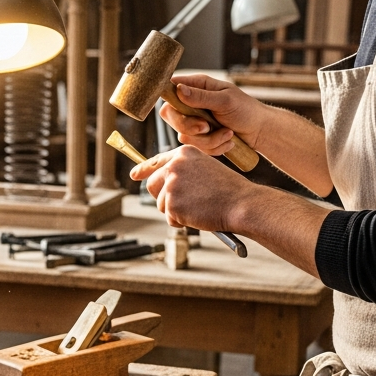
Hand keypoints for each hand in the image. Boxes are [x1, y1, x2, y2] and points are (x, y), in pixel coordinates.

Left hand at [130, 145, 249, 231]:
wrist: (241, 204)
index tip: (134, 175)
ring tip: (198, 209)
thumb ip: (185, 172)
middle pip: (153, 184)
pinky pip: (170, 218)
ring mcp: (172, 184)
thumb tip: (165, 185)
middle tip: (181, 205)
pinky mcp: (172, 203)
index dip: (144, 169)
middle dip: (163, 197)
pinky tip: (198, 215)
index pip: (157, 160)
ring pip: (161, 204)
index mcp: (184, 153)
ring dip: (176, 212)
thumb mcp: (206, 170)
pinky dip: (181, 222)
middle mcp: (175, 165)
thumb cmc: (229, 190)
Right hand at [160, 74, 265, 155]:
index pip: (170, 89)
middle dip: (189, 126)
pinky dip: (214, 147)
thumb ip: (201, 97)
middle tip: (206, 127)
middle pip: (171, 116)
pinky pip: (196, 147)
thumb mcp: (225, 100)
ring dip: (209, 139)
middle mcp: (191, 103)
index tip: (186, 111)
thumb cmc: (246, 110)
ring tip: (228, 134)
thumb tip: (179, 90)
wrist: (259, 131)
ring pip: (184, 135)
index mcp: (196, 86)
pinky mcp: (199, 138)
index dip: (170, 100)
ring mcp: (194, 122)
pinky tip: (228, 141)